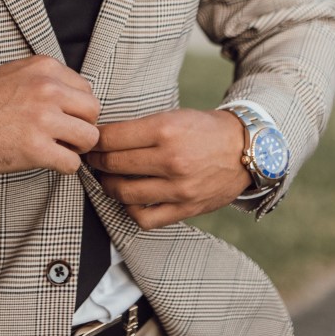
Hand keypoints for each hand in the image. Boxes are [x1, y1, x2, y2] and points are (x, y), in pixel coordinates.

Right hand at [0, 55, 100, 174]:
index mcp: (45, 68)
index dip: (77, 107)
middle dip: (83, 126)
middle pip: (93, 111)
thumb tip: (75, 96)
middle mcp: (47, 89)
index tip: (64, 117)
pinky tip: (47, 160)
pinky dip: (64, 166)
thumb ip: (48, 79)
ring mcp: (43, 119)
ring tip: (58, 147)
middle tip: (65, 134)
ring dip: (76, 147)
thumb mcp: (17, 73)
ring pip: (89, 137)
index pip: (86, 89)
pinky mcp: (36, 148)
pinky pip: (72, 163)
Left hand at [85, 108, 250, 229]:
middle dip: (96, 160)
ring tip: (107, 177)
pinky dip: (130, 210)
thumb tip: (104, 138)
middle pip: (113, 164)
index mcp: (165, 130)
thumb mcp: (172, 117)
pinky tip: (129, 199)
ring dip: (108, 184)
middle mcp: (171, 160)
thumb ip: (140, 129)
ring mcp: (178, 188)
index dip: (94, 140)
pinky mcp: (186, 208)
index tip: (90, 141)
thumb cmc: (204, 129)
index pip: (111, 138)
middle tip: (93, 158)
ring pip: (124, 192)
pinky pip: (145, 218)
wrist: (244, 149)